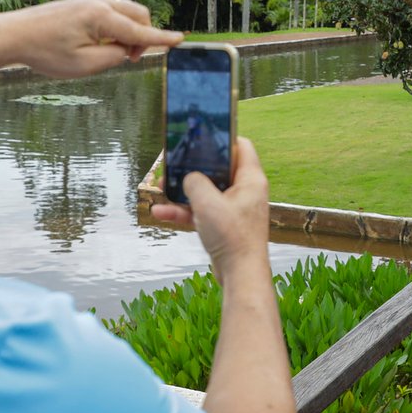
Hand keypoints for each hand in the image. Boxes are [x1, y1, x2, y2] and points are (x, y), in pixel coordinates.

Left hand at [0, 0, 182, 78]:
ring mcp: (90, 1)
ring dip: (129, 30)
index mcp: (101, 17)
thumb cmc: (45, 52)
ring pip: (126, 11)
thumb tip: (127, 49)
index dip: (162, 38)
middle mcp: (99, 3)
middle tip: (128, 58)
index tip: (181, 40)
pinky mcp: (82, 4)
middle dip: (143, 36)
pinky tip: (100, 41)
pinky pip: (112, 11)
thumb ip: (114, 57)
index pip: (140, 29)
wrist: (14, 34)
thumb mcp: (84, 65)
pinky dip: (117, 25)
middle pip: (139, 14)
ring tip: (112, 51)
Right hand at [152, 138, 270, 286]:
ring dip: (183, 191)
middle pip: (218, 168)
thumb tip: (188, 177)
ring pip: (206, 191)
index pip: (241, 146)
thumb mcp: (207, 202)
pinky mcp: (224, 225)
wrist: (240, 275)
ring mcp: (234, 209)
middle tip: (174, 164)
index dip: (222, 139)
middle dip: (193, 167)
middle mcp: (245, 191)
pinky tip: (160, 213)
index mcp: (250, 179)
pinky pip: (201, 211)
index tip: (201, 137)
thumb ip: (194, 182)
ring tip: (161, 188)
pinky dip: (184, 211)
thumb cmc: (232, 237)